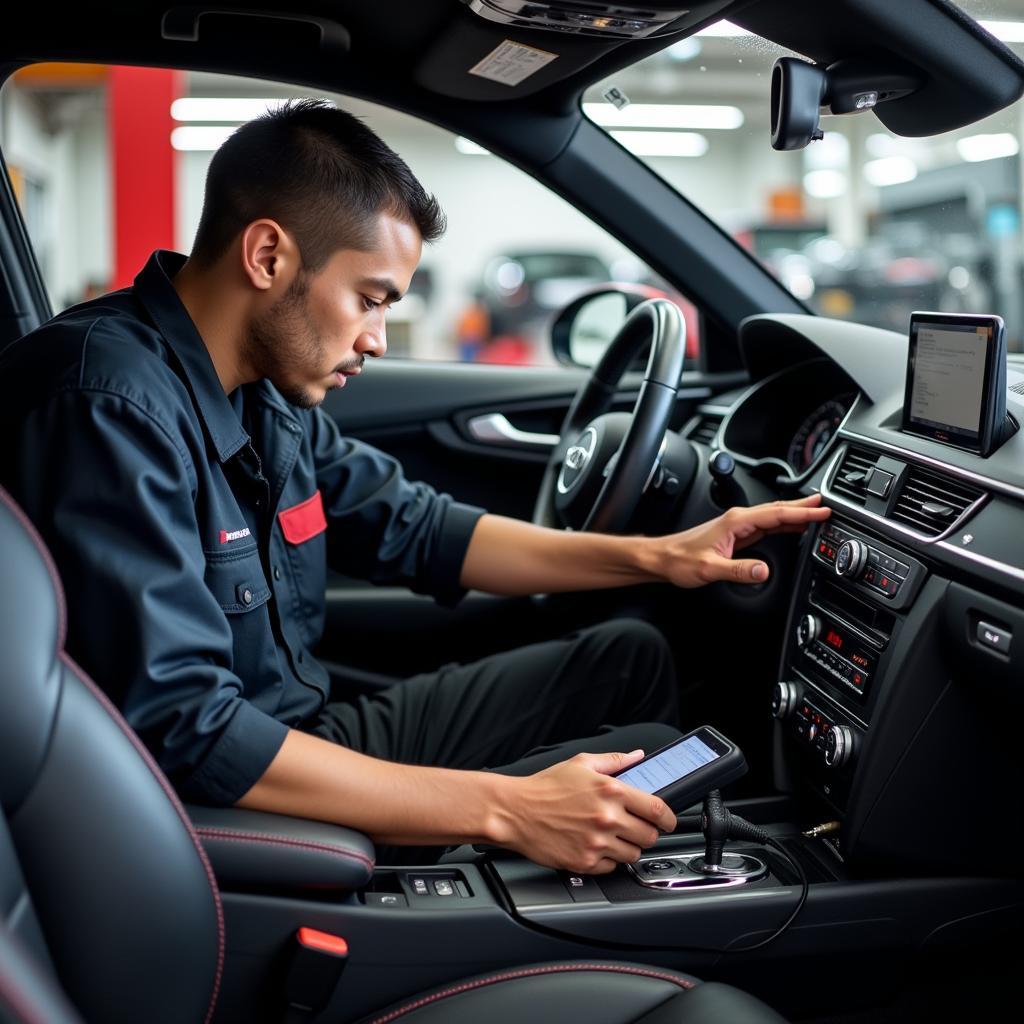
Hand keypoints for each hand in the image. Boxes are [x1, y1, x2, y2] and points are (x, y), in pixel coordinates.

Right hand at [492, 750, 675, 874]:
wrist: (515, 811)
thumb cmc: (545, 787)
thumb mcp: (581, 763)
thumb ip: (614, 760)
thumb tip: (638, 756)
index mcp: (610, 791)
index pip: (658, 809)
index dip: (670, 818)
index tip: (669, 821)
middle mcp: (607, 818)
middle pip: (650, 836)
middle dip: (647, 832)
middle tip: (635, 827)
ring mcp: (596, 843)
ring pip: (633, 854)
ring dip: (628, 847)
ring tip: (612, 836)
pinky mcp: (584, 862)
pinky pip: (612, 868)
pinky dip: (608, 860)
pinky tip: (595, 846)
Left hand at [651, 494, 830, 586]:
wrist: (663, 559)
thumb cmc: (680, 560)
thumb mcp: (710, 569)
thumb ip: (738, 570)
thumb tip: (762, 572)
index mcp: (736, 521)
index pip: (777, 514)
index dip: (802, 512)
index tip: (823, 511)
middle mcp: (739, 519)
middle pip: (779, 510)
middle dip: (804, 507)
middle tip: (827, 505)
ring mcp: (738, 526)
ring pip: (774, 517)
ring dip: (795, 514)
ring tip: (816, 512)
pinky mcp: (736, 535)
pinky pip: (766, 526)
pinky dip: (783, 525)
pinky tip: (792, 528)